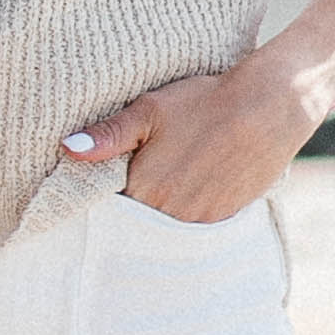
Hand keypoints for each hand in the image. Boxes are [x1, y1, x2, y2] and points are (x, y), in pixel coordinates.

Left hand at [57, 49, 319, 223]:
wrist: (267, 109)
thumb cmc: (203, 103)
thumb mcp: (149, 111)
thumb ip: (107, 135)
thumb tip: (67, 150)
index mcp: (143, 189)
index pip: (108, 211)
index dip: (103, 201)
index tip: (101, 188)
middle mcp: (168, 215)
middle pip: (135, 225)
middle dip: (126, 215)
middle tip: (131, 190)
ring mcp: (197, 222)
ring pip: (162, 229)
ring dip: (155, 217)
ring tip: (159, 190)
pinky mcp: (221, 221)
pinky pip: (189, 231)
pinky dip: (181, 218)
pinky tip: (183, 195)